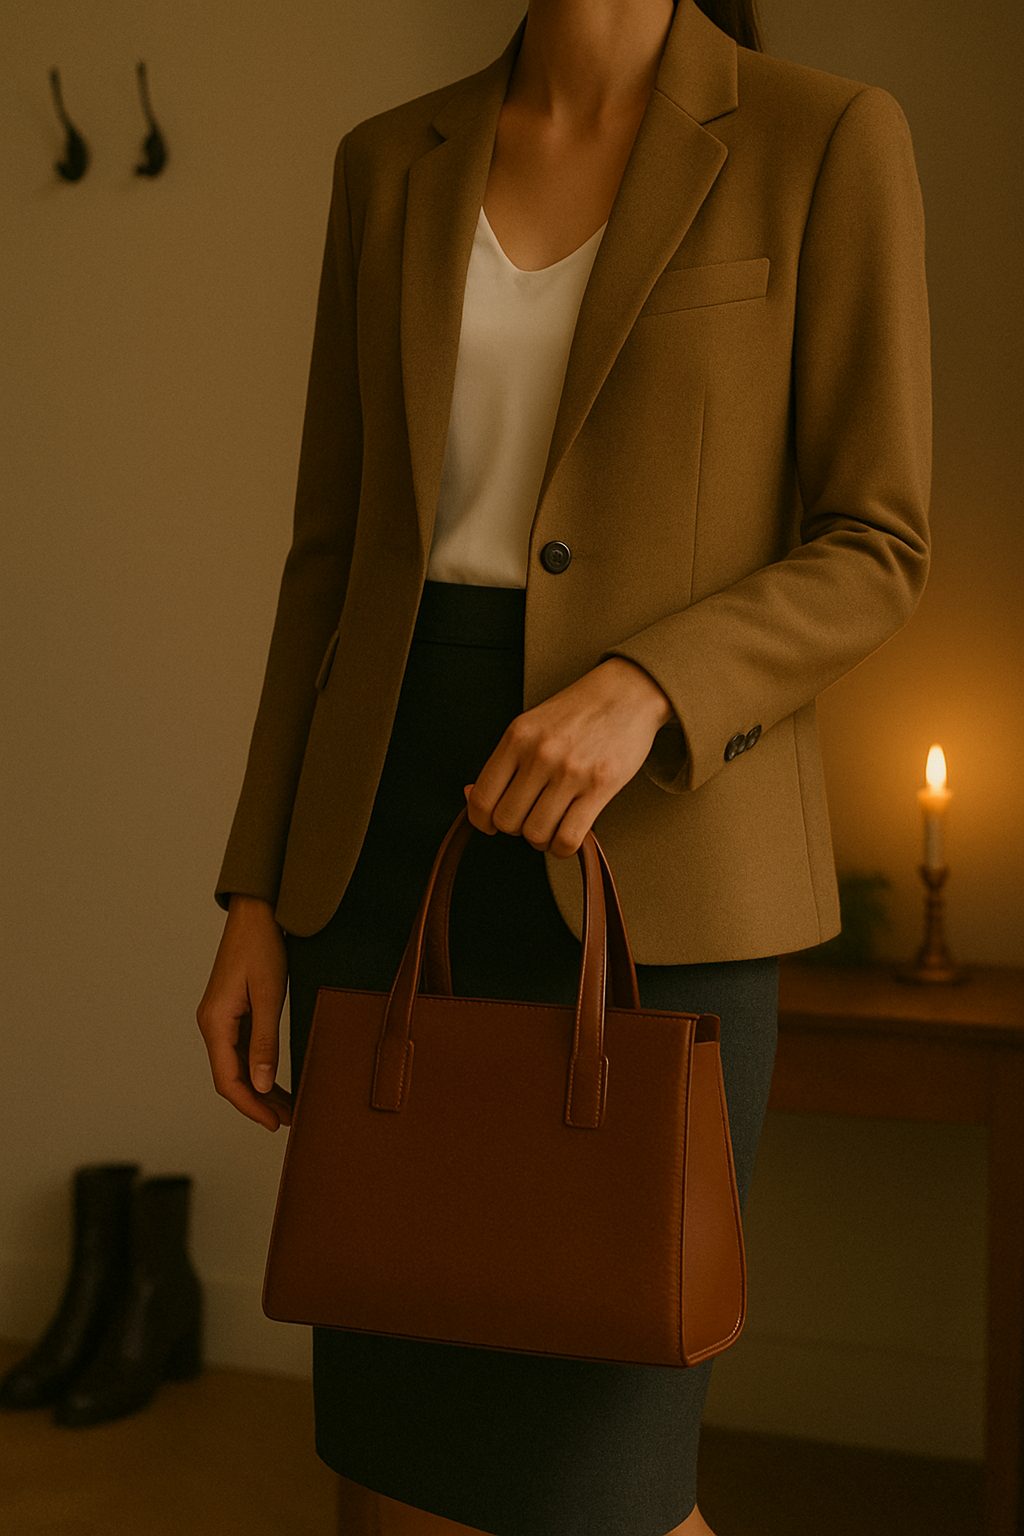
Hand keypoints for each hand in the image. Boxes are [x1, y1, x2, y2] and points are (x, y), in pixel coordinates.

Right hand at [195, 896, 292, 1131]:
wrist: (256, 913)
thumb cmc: (262, 947)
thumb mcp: (268, 996)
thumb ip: (265, 1042)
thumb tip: (261, 1086)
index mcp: (215, 1022)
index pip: (228, 1080)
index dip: (250, 1106)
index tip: (274, 1123)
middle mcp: (212, 1024)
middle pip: (231, 1077)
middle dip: (257, 1103)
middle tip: (288, 1120)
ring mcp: (221, 1019)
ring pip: (237, 1066)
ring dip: (260, 1088)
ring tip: (287, 1107)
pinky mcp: (232, 1012)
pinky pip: (242, 1050)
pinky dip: (259, 1068)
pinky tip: (276, 1080)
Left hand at [462, 657, 672, 857]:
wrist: (626, 692)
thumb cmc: (577, 712)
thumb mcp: (531, 726)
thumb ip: (504, 762)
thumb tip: (469, 794)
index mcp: (517, 737)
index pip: (482, 798)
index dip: (481, 821)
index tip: (490, 824)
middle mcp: (540, 754)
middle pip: (507, 821)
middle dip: (516, 828)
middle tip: (531, 817)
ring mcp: (570, 771)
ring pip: (536, 834)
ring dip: (542, 839)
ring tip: (552, 824)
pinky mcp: (600, 786)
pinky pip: (569, 838)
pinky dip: (563, 847)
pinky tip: (568, 834)